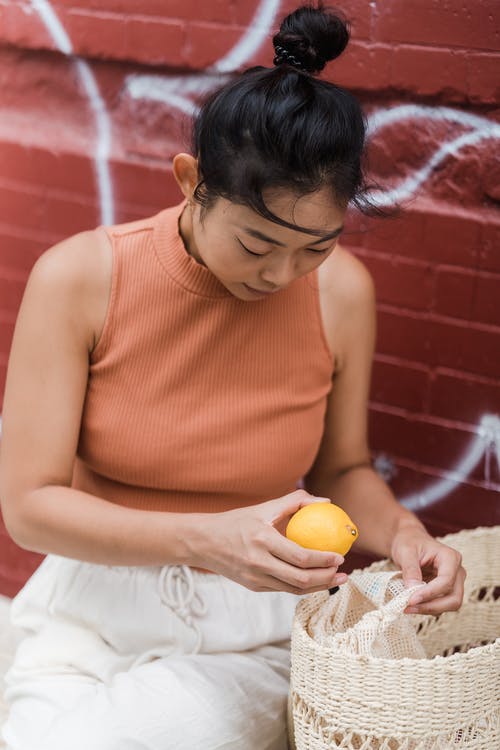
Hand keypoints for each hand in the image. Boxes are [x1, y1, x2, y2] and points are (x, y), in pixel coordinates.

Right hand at [190, 490, 347, 593]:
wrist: (203, 542)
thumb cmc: (237, 521)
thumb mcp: (263, 507)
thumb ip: (295, 501)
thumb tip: (326, 501)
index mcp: (262, 541)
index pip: (300, 557)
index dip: (324, 560)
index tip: (340, 556)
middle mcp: (258, 563)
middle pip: (301, 579)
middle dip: (327, 578)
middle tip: (343, 572)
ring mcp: (255, 578)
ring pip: (294, 589)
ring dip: (319, 586)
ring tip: (336, 579)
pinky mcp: (253, 587)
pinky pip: (283, 589)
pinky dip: (302, 587)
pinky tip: (315, 580)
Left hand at [390, 523, 465, 615]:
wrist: (410, 541)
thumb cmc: (409, 542)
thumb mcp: (406, 551)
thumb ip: (410, 570)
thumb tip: (412, 590)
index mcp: (450, 557)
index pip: (446, 581)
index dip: (429, 593)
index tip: (410, 600)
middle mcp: (457, 571)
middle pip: (454, 598)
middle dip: (432, 606)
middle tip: (408, 608)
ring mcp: (455, 582)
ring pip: (450, 605)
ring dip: (429, 609)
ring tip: (407, 607)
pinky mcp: (447, 591)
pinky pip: (442, 605)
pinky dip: (428, 608)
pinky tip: (413, 605)